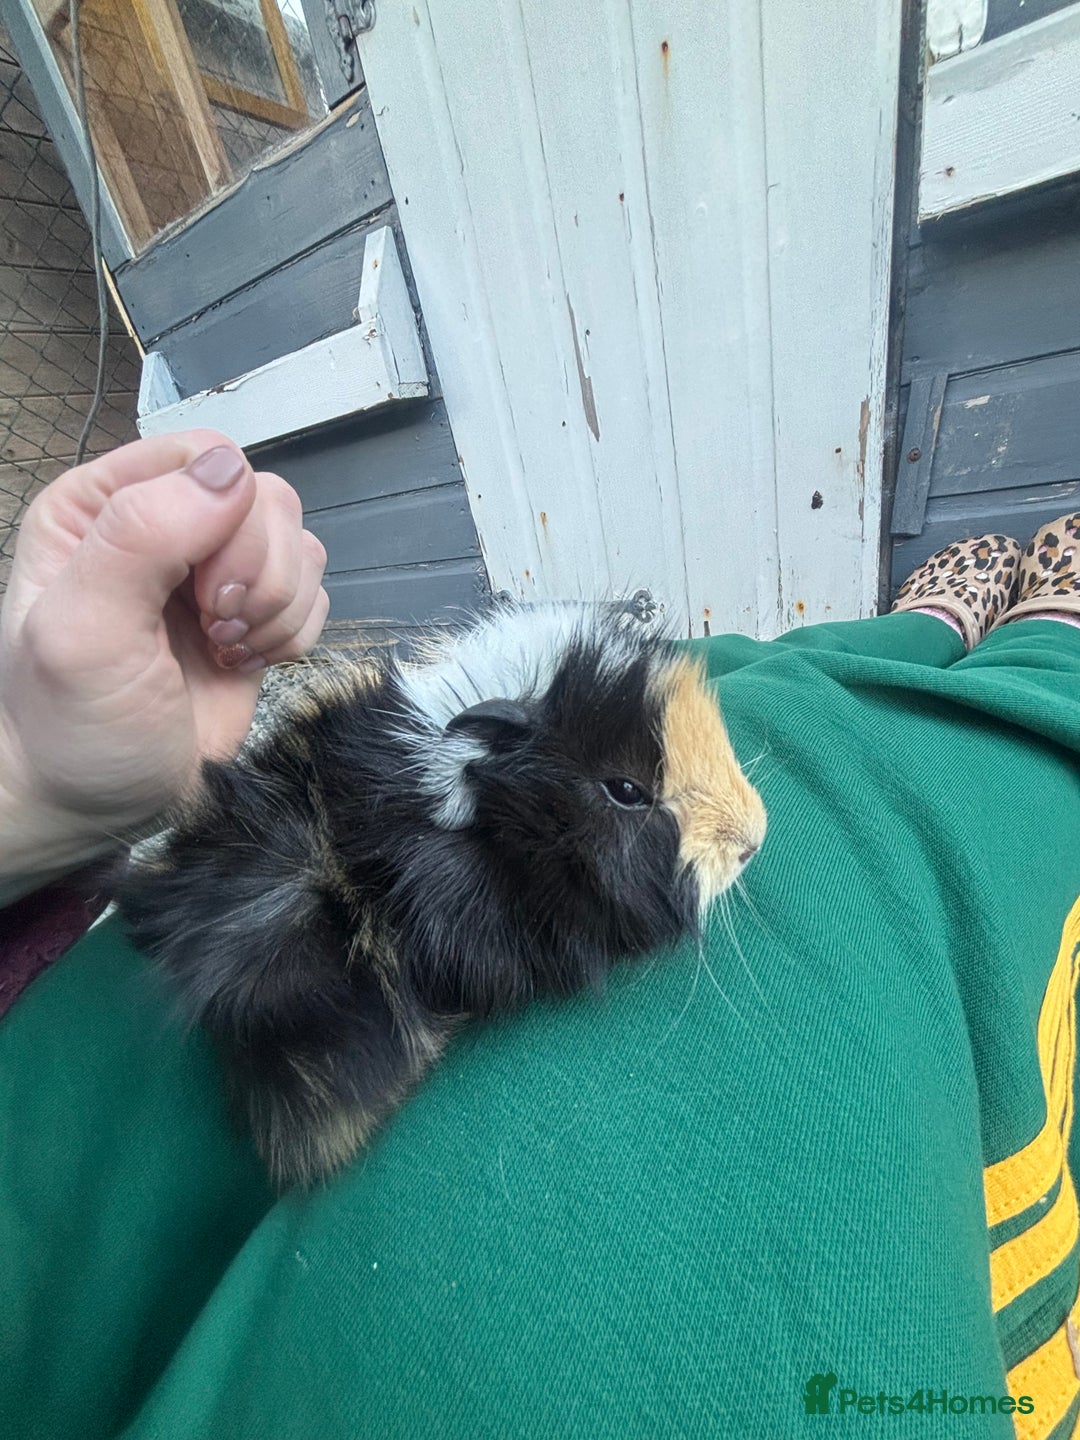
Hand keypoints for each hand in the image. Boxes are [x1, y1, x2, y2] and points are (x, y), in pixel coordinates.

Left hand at [0, 431, 328, 895]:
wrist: (95, 803)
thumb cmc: (71, 722)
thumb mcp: (84, 629)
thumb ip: (143, 536)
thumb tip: (234, 473)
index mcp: (101, 503)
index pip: (204, 457)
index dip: (226, 518)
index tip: (204, 594)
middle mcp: (162, 523)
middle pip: (264, 498)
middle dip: (258, 572)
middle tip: (216, 631)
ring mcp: (213, 570)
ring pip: (299, 544)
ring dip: (278, 607)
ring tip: (226, 652)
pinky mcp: (254, 616)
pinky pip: (314, 593)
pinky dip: (293, 633)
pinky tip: (244, 664)